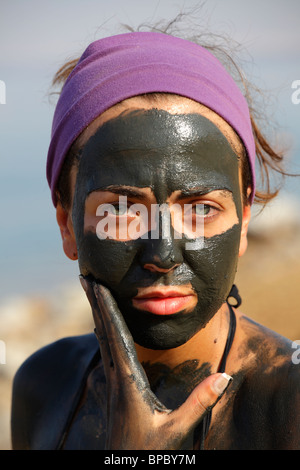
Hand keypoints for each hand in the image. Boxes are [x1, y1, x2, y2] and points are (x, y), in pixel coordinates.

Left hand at [80, 276, 231, 449]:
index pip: (116, 335)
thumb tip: (224, 378)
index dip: (106, 307)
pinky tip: (101, 327)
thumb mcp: (176, 429)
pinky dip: (102, 331)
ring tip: (90, 292)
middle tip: (83, 275)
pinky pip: (104, 351)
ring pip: (100, 339)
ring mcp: (110, 382)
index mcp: (127, 380)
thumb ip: (199, 402)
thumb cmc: (148, 452)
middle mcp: (114, 376)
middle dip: (94, 302)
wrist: (123, 469)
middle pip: (102, 331)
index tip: (97, 284)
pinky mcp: (112, 388)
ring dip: (96, 313)